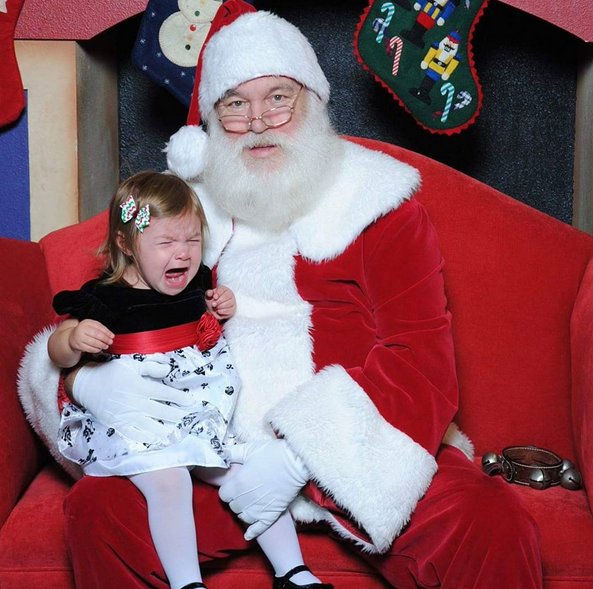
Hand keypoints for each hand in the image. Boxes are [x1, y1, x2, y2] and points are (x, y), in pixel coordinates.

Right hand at [69, 319, 113, 353]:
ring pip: (93, 342)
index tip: (112, 336)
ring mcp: (79, 337)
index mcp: (86, 322)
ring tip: (105, 346)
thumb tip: (110, 335)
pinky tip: (99, 349)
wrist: (72, 337)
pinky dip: (96, 349)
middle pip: (96, 334)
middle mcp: (82, 329)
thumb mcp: (91, 326)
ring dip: (101, 345)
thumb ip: (100, 329)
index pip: (99, 327)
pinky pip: (89, 348)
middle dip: (105, 339)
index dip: (107, 332)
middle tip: (110, 342)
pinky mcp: (78, 345)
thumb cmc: (84, 331)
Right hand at [72, 360, 193, 443]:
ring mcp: (126, 415)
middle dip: (176, 415)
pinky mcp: (118, 424)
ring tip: (175, 433)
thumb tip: (168, 370)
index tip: (191, 402)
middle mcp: (135, 402)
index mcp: (139, 386)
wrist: (87, 385)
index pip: (164, 393)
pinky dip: (144, 438)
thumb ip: (151, 366)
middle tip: (187, 418)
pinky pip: (133, 434)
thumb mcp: (131, 364)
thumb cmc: (111, 372)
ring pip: (149, 425)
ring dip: (163, 430)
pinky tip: (154, 439)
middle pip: (160, 411)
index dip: (179, 398)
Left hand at [206, 285, 235, 320]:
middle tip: (213, 304)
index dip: (218, 293)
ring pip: (228, 303)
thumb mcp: (208, 296)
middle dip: (218, 301)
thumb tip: (210, 293)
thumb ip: (208, 293)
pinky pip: (228, 310)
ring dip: (219, 306)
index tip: (214, 297)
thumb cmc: (212, 301)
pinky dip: (222, 311)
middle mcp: (230, 294)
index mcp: (224, 289)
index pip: (222, 289)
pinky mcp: (233, 309)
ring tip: (216, 307)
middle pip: (226, 296)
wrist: (213, 310)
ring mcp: (232, 302)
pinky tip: (218, 311)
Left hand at [219, 439, 309, 539]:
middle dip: (236, 500)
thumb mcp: (249, 449)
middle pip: (233, 506)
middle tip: (243, 492)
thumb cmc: (272, 453)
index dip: (228, 490)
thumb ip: (233, 453)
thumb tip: (222, 454)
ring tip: (249, 504)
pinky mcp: (271, 514)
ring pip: (243, 517)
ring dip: (244, 511)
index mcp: (238, 483)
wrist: (296, 462)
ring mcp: (258, 509)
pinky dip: (252, 532)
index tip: (234, 485)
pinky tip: (248, 534)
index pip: (223, 495)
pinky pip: (257, 529)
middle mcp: (245, 499)